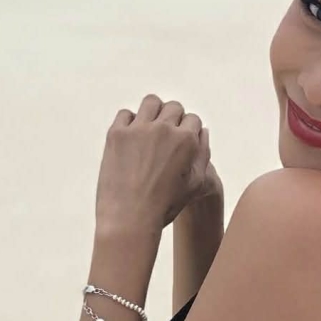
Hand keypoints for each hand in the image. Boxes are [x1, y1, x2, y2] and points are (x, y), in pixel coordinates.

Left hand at [95, 94, 213, 232]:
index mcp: (186, 140)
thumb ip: (203, 154)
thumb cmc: (165, 205)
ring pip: (151, 102)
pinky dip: (130, 122)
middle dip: (173, 119)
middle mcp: (164, 129)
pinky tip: (131, 138)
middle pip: (174, 107)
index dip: (189, 131)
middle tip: (165, 136)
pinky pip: (126, 114)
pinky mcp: (117, 134)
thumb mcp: (195, 184)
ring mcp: (139, 129)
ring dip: (153, 112)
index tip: (181, 142)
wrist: (130, 218)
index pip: (193, 120)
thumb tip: (203, 131)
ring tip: (149, 128)